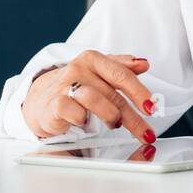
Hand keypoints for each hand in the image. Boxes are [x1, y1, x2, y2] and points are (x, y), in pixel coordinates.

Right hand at [22, 50, 158, 143]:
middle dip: (133, 117)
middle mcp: (79, 69)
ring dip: (110, 116)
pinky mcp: (54, 104)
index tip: (152, 107)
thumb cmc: (75, 85)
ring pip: (94, 99)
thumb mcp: (99, 72)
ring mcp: (65, 85)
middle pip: (112, 94)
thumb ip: (121, 67)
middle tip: (145, 133)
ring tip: (115, 124)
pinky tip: (85, 122)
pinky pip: (73, 111)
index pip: (121, 75)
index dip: (139, 92)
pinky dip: (83, 119)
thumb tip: (144, 64)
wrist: (41, 98)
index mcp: (93, 59)